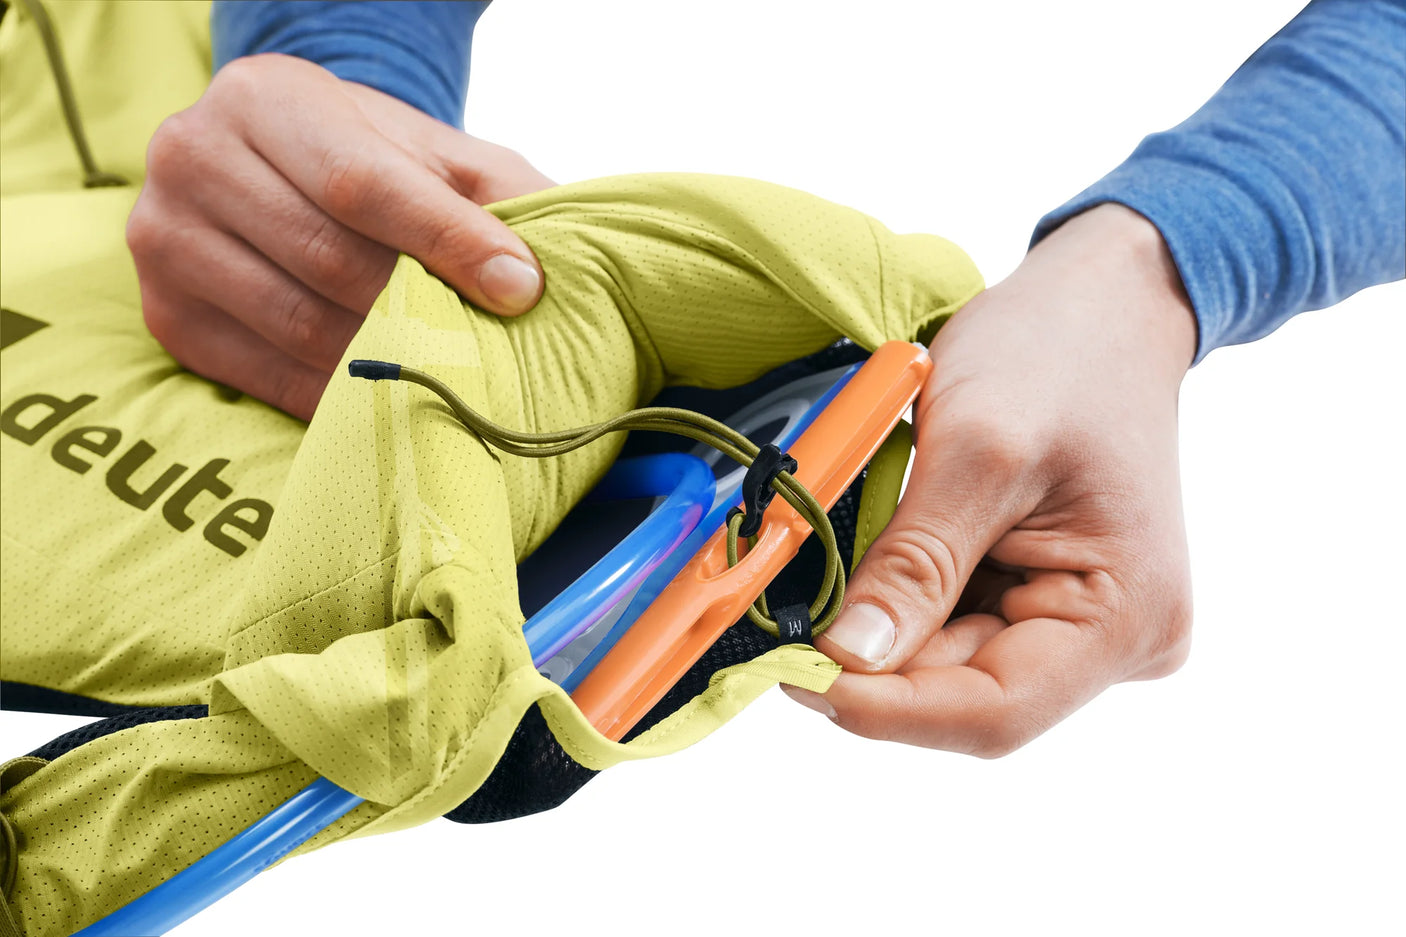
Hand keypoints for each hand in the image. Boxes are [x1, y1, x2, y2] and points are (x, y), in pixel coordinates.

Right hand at [127, 53, 553, 420]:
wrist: (281, 178)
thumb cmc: (376, 165)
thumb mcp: (440, 156)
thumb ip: (499, 195)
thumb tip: (539, 277)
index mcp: (262, 98)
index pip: (361, 182)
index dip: (447, 241)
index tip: (520, 288)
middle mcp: (191, 157)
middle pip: (328, 260)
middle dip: (423, 307)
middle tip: (491, 341)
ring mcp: (164, 242)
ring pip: (300, 325)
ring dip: (389, 357)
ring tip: (450, 368)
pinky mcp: (168, 320)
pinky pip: (271, 379)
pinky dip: (344, 396)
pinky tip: (395, 395)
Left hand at [784, 204, 1196, 755]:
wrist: (1103, 303)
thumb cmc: (1058, 352)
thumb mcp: (975, 451)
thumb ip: (915, 566)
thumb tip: (848, 661)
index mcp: (1126, 615)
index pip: (993, 713)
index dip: (885, 710)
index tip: (793, 676)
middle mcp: (1118, 642)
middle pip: (967, 696)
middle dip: (871, 667)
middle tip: (780, 631)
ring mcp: (1082, 625)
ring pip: (951, 669)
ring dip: (880, 636)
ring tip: (824, 578)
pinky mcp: (1044, 600)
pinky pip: (957, 630)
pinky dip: (901, 607)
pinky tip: (870, 566)